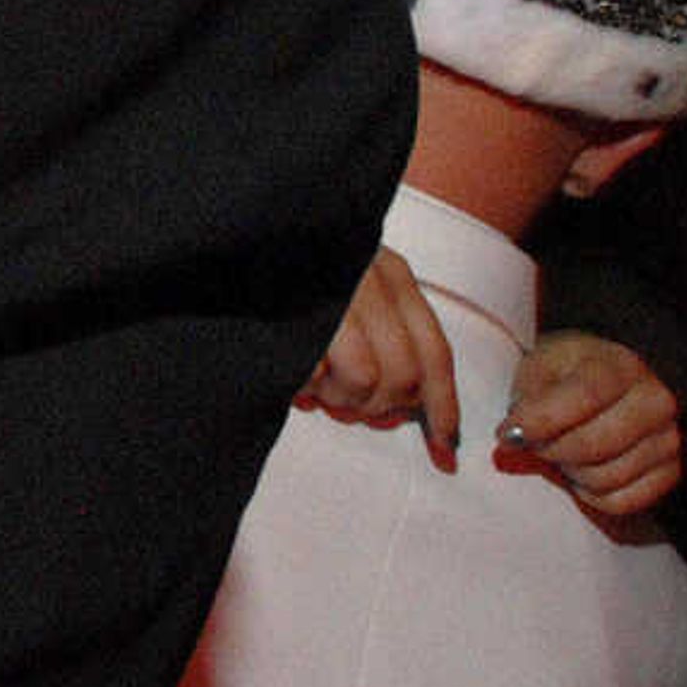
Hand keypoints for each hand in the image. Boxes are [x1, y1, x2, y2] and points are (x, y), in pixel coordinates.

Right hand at [302, 245, 461, 451]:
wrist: (243, 237)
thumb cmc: (291, 275)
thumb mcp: (354, 294)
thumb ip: (387, 347)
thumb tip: (400, 413)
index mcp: (391, 273)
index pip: (435, 353)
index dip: (443, 409)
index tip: (444, 449)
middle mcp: (370, 278)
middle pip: (404, 376)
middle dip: (377, 406)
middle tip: (346, 402)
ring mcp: (335, 293)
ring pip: (364, 380)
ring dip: (337, 397)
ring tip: (314, 382)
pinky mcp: (300, 312)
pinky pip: (318, 373)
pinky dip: (307, 385)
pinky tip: (296, 373)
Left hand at [499, 333, 684, 517]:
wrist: (604, 386)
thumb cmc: (562, 376)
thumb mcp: (536, 370)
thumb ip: (524, 403)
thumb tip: (512, 442)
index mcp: (621, 365)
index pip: (584, 398)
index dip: (540, 422)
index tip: (508, 433)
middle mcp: (655, 400)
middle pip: (592, 446)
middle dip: (551, 450)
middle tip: (536, 443)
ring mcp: (669, 439)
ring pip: (604, 478)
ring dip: (570, 472)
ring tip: (562, 451)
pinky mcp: (670, 472)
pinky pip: (620, 501)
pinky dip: (591, 494)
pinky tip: (583, 470)